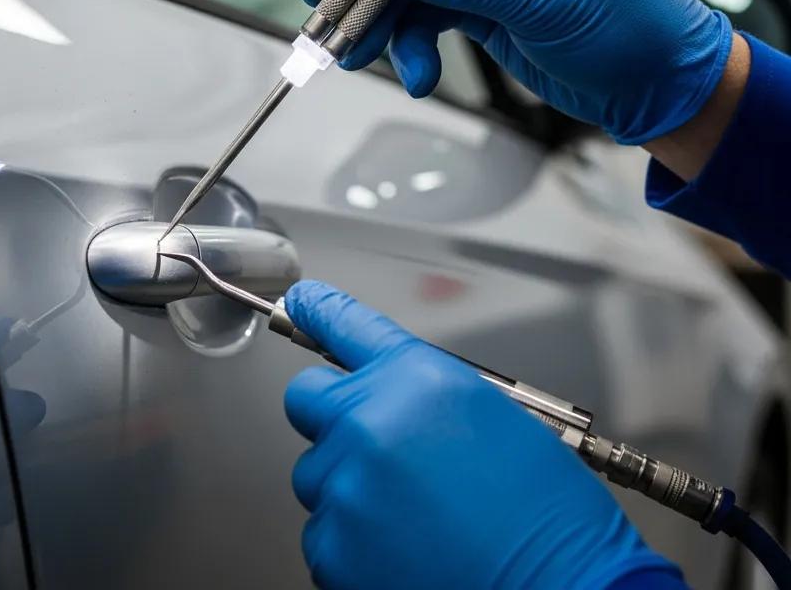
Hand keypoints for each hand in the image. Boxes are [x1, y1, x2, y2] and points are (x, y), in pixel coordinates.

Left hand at [283, 281, 681, 589]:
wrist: (561, 589)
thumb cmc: (546, 513)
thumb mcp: (497, 415)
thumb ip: (423, 393)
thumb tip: (390, 394)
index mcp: (416, 380)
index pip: (345, 325)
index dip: (319, 310)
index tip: (301, 303)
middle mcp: (370, 424)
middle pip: (308, 398)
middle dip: (335, 414)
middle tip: (378, 446)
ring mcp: (347, 487)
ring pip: (316, 472)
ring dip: (349, 485)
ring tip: (410, 514)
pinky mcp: (335, 548)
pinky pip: (322, 531)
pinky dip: (351, 540)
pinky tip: (403, 548)